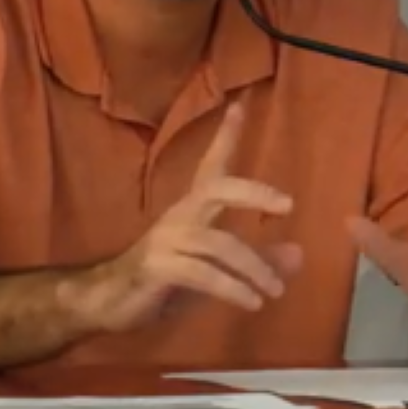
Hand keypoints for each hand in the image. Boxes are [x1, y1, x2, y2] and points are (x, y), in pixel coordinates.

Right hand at [85, 103, 302, 333]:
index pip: (211, 165)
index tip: (240, 106)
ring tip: (276, 290)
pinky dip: (231, 288)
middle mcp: (179, 217)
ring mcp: (165, 241)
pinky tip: (252, 302)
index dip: (226, 136)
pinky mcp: (156, 268)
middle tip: (287, 204)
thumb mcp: (217, 270)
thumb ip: (256, 260)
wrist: (108, 300)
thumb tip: (299, 253)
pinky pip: (201, 275)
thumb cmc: (166, 279)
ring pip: (217, 244)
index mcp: (192, 210)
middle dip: (253, 193)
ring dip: (253, 267)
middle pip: (215, 188)